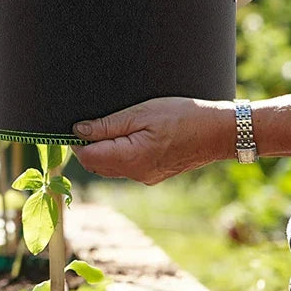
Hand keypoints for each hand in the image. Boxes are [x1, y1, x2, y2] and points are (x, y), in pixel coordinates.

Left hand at [71, 98, 234, 184]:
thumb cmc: (182, 116)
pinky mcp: (154, 174)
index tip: (73, 125)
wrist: (217, 132)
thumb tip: (78, 131)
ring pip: (110, 167)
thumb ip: (107, 125)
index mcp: (130, 159)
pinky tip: (125, 135)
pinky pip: (126, 167)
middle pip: (96, 165)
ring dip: (102, 150)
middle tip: (88, 122)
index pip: (88, 157)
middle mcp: (136, 173)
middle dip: (86, 147)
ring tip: (107, 125)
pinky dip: (117, 153)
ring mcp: (145, 177)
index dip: (76, 142)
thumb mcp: (141, 113)